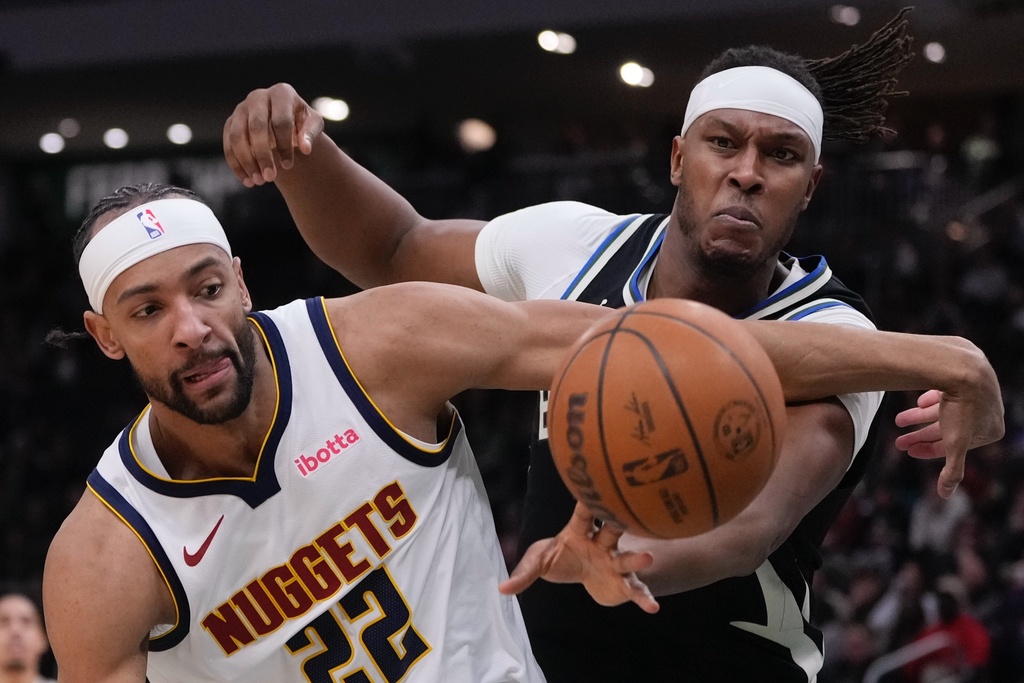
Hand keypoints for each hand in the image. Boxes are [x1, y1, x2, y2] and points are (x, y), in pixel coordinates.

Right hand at [223, 83, 324, 186]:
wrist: (285, 121)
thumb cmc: (301, 122)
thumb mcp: (313, 124)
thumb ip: (311, 134)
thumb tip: (305, 148)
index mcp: (281, 93)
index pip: (280, 121)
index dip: (284, 145)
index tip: (288, 166)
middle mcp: (258, 96)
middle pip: (256, 127)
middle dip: (262, 155)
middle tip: (270, 178)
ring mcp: (241, 108)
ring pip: (237, 135)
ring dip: (246, 161)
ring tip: (258, 181)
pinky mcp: (230, 122)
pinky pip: (228, 144)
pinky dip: (236, 164)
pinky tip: (247, 180)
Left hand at [499, 502, 658, 613]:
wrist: (584, 574)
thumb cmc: (560, 557)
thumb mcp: (538, 563)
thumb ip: (523, 574)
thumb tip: (502, 589)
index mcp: (579, 531)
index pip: (584, 514)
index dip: (588, 503)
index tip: (594, 491)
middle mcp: (601, 543)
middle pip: (611, 530)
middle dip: (619, 523)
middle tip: (626, 515)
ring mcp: (614, 562)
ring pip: (627, 558)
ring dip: (636, 558)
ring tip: (647, 559)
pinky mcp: (623, 583)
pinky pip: (635, 589)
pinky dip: (644, 597)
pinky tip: (653, 607)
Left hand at [895, 375, 1003, 498]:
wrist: (963, 366)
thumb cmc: (963, 407)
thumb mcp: (956, 443)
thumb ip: (953, 469)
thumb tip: (945, 494)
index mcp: (991, 429)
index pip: (955, 445)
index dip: (929, 450)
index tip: (907, 450)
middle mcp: (987, 410)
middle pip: (947, 428)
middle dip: (921, 435)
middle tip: (898, 441)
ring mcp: (977, 391)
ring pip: (944, 410)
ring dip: (919, 417)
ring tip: (898, 420)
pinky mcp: (966, 374)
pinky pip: (947, 390)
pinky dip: (932, 398)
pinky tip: (919, 400)